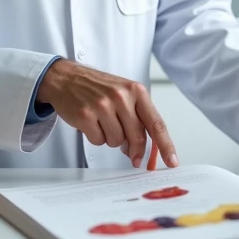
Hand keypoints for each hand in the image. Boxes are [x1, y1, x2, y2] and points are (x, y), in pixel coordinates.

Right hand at [36, 58, 178, 167]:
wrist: (66, 77)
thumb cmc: (98, 87)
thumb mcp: (124, 94)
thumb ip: (137, 118)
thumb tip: (142, 150)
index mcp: (136, 90)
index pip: (156, 123)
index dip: (166, 145)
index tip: (172, 161)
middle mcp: (121, 96)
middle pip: (138, 137)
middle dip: (135, 149)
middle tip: (131, 154)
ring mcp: (102, 105)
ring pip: (117, 141)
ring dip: (111, 138)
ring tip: (103, 123)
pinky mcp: (85, 115)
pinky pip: (98, 141)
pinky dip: (95, 137)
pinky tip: (91, 123)